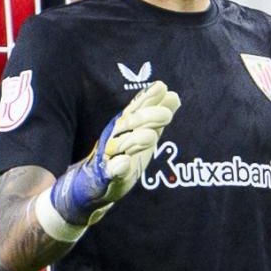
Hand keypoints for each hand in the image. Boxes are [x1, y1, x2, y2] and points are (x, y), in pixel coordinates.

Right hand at [51, 81, 180, 226]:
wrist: (96, 183)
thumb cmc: (125, 153)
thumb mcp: (144, 132)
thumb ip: (157, 115)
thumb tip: (174, 96)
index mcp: (125, 125)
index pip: (137, 107)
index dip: (148, 97)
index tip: (162, 87)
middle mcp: (115, 136)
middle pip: (130, 122)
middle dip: (148, 117)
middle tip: (168, 115)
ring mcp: (109, 155)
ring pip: (120, 144)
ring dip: (135, 139)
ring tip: (151, 136)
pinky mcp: (106, 175)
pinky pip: (109, 170)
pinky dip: (116, 167)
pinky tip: (124, 162)